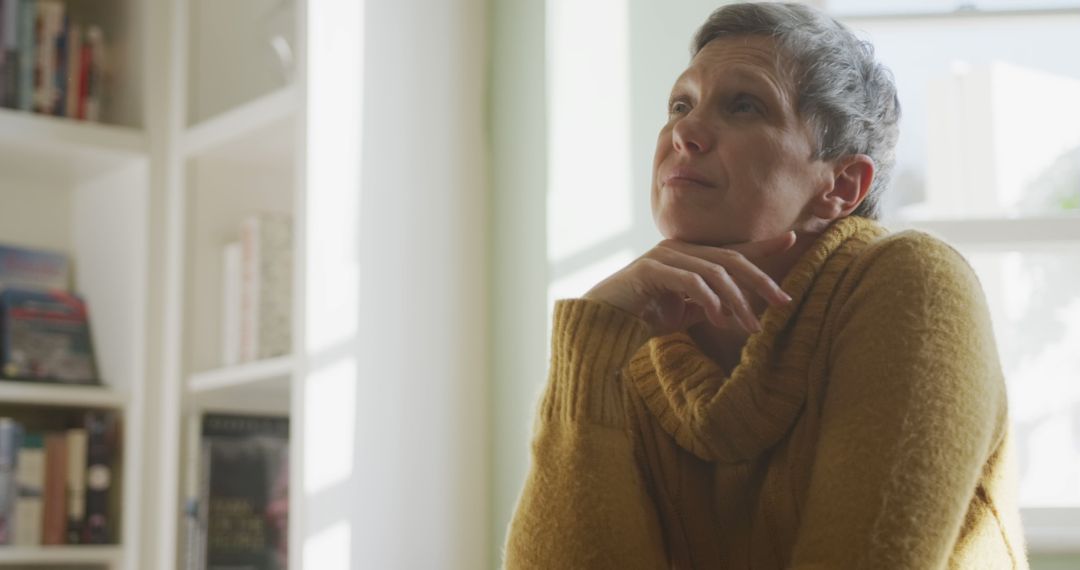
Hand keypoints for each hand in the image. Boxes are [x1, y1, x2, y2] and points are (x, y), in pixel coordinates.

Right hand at [582, 232, 796, 336]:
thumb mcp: (685, 311)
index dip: (762, 244)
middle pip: (730, 258)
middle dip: (761, 279)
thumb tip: (743, 309)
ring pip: (714, 272)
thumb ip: (710, 303)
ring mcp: (662, 255)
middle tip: (784, 301)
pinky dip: (710, 300)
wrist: (602, 324)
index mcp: (686, 253)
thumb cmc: (643, 317)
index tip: (792, 239)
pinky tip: (720, 319)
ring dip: (738, 301)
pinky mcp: (649, 271)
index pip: (730, 248)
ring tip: (752, 326)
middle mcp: (676, 248)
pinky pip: (690, 282)